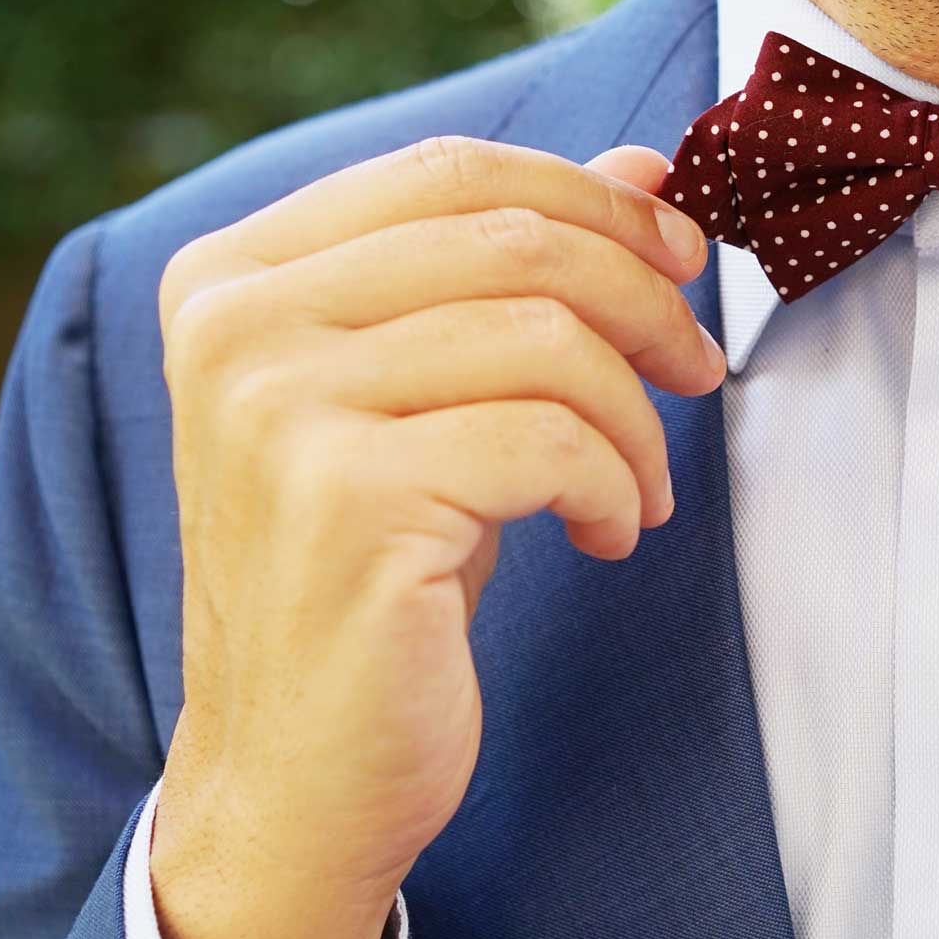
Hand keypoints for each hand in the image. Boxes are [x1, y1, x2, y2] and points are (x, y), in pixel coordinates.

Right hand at [146, 138, 719, 938]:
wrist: (301, 769)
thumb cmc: (379, 576)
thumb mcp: (438, 401)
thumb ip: (512, 278)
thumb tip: (644, 169)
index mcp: (238, 274)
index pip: (452, 169)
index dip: (597, 201)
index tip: (684, 257)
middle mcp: (239, 323)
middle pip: (514, 239)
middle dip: (648, 302)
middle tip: (701, 372)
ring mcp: (280, 408)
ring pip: (547, 338)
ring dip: (638, 418)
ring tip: (643, 489)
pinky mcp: (347, 498)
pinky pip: (553, 441)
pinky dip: (617, 487)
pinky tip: (611, 536)